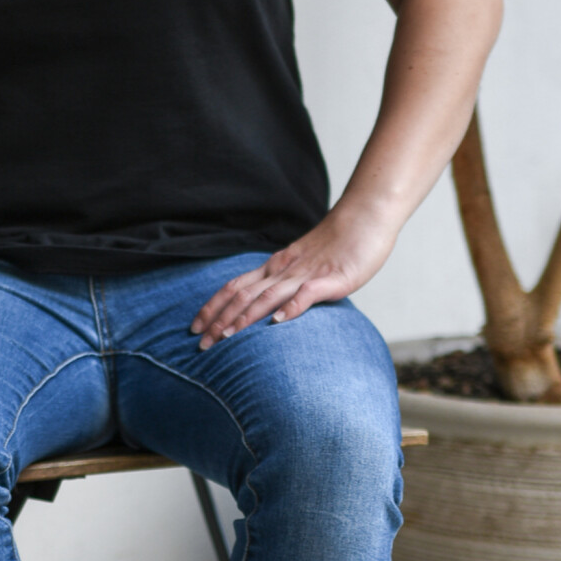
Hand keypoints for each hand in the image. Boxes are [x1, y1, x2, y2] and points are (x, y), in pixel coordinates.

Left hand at [189, 204, 398, 349]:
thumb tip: (270, 306)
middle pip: (244, 295)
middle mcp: (284, 270)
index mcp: (276, 267)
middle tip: (200, 344)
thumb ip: (287, 282)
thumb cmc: (339, 243)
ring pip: (268, 296)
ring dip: (245, 318)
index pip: (235, 287)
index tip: (195, 328)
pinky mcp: (332, 279)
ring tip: (226, 337)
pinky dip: (290, 308)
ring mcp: (307, 274)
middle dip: (220, 320)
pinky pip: (307, 294)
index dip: (213, 307)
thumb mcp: (305, 264)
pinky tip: (277, 323)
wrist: (365, 216)